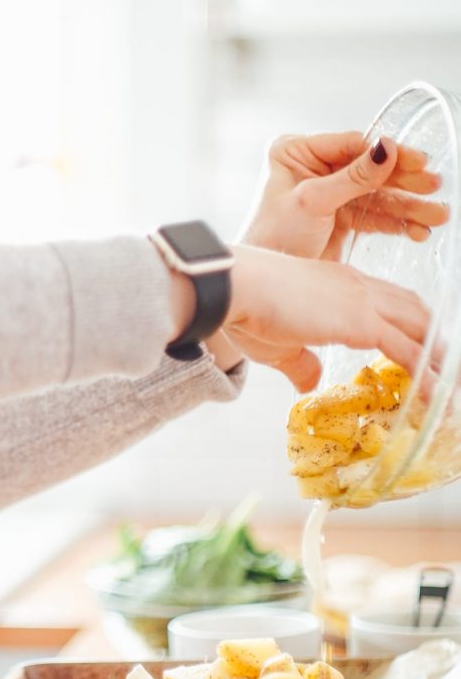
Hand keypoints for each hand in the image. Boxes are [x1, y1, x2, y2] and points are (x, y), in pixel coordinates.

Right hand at [223, 244, 429, 391]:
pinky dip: (426, 374)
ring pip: (420, 328)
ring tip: (451, 386)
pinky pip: (407, 351)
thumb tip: (310, 383)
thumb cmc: (248, 310)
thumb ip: (301, 364)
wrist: (239, 287)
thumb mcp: (280, 345)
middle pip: (415, 311)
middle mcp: (359, 287)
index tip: (423, 344)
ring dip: (440, 358)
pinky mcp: (361, 323)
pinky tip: (436, 394)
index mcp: (341, 284)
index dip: (410, 323)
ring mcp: (364, 302)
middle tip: (447, 367)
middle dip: (435, 338)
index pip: (389, 301)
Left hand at [242, 132, 448, 260]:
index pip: (352, 146)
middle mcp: (313, 169)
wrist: (260, 283)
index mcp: (297, 152)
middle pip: (369, 170)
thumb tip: (387, 148)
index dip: (386, 155)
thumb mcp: (312, 202)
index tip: (416, 161)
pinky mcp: (338, 220)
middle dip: (403, 182)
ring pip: (376, 196)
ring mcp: (328, 195)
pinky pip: (373, 217)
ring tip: (436, 216)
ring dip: (407, 207)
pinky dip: (395, 224)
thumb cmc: (271, 238)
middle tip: (433, 186)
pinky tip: (417, 230)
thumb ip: (353, 177)